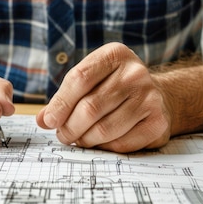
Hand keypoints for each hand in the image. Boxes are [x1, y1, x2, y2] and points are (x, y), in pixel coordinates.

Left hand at [36, 43, 171, 152]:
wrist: (159, 97)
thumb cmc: (115, 88)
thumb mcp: (91, 81)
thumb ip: (65, 97)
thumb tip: (43, 120)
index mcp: (115, 55)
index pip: (79, 79)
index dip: (60, 104)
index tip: (49, 121)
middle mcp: (136, 73)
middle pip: (90, 107)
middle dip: (70, 127)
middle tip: (63, 135)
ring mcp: (150, 97)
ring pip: (104, 129)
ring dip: (85, 140)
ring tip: (80, 139)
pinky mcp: (158, 122)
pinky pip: (121, 144)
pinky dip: (105, 148)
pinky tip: (101, 143)